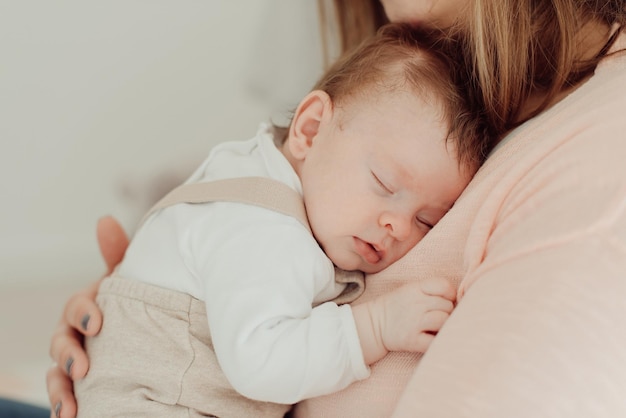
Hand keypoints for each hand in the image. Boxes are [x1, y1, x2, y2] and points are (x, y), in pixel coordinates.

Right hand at [46, 216, 128, 417]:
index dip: (83, 311)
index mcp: (90, 306)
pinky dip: (65, 406)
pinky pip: (68, 396)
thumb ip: (118, 255)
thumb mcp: (131, 280)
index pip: (77, 306)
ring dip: (60, 388)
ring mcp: (79, 359)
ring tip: (69, 406)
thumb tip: (104, 219)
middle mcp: (78, 333)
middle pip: (61, 342)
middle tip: (83, 366)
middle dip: (69, 353)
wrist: (153, 334)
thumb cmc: (136, 301)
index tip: (98, 322)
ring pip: (59, 374)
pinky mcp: (83, 385)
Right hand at [353, 278, 454, 364]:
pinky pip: (436, 341)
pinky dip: (439, 342)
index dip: (450, 294)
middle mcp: (415, 304)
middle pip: (447, 305)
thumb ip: (431, 290)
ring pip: (444, 320)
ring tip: (436, 328)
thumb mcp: (410, 290)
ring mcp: (414, 322)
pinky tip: (433, 339)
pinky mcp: (412, 340)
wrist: (373, 325)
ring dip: (445, 326)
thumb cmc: (397, 307)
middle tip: (438, 317)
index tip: (445, 301)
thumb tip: (459, 300)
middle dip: (447, 312)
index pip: (444, 286)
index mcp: (415, 289)